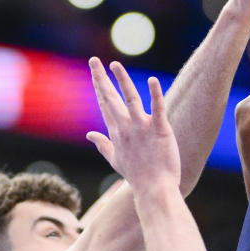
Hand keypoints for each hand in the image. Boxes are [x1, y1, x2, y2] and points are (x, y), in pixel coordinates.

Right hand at [86, 58, 180, 192]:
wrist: (154, 190)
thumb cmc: (137, 176)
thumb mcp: (115, 159)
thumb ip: (102, 144)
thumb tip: (89, 134)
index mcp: (116, 133)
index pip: (105, 105)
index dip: (99, 86)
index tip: (95, 71)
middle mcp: (126, 128)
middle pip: (111, 99)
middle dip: (101, 79)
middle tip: (94, 61)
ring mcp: (142, 128)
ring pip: (130, 99)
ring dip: (122, 81)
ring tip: (115, 65)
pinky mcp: (160, 130)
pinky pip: (157, 109)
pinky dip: (155, 95)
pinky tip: (152, 80)